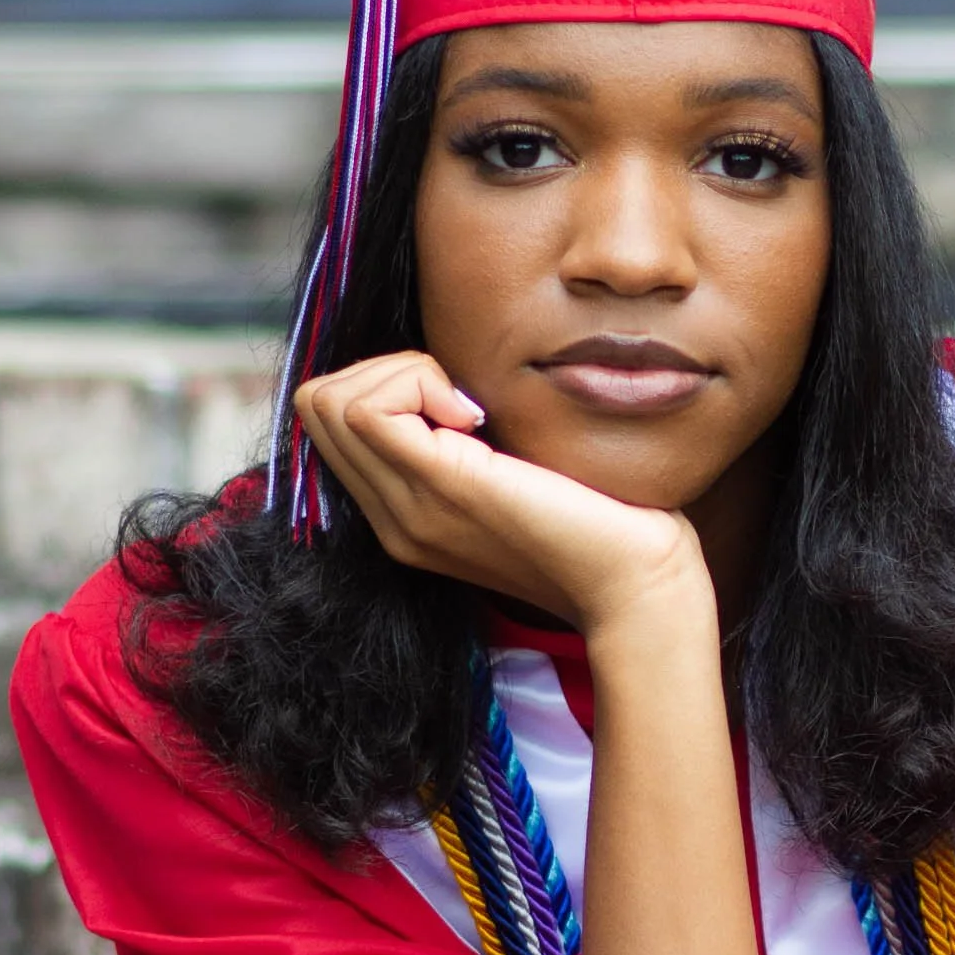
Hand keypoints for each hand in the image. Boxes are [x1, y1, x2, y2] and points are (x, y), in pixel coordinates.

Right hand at [295, 351, 709, 643]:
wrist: (636, 584)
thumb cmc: (602, 522)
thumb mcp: (518, 473)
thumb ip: (475, 440)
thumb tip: (459, 381)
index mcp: (406, 515)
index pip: (331, 421)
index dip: (385, 383)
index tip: (462, 402)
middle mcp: (393, 518)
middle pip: (317, 404)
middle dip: (385, 370)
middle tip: (462, 397)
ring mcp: (408, 510)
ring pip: (328, 400)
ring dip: (400, 373)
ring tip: (469, 408)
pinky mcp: (440, 487)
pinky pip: (368, 408)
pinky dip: (416, 383)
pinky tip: (477, 415)